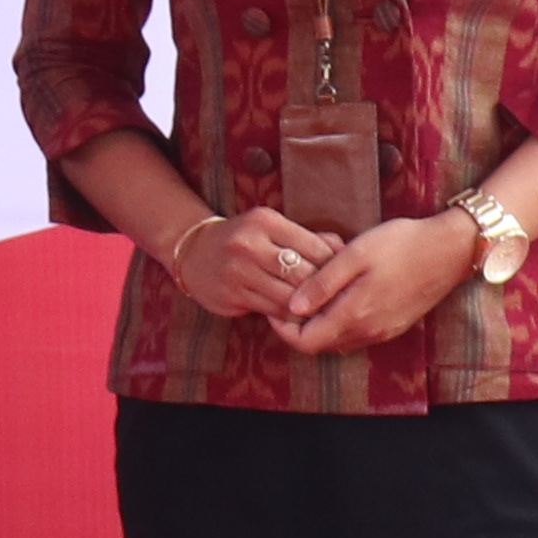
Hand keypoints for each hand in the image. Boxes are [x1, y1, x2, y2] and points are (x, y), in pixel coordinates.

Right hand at [161, 206, 337, 326]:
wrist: (194, 253)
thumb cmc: (244, 240)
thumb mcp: (271, 228)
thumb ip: (307, 237)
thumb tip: (344, 248)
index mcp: (264, 221)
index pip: (313, 247)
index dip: (333, 265)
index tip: (342, 276)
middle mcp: (249, 244)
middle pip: (303, 274)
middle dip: (323, 289)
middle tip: (338, 299)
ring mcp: (238, 272)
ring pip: (289, 297)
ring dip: (308, 307)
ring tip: (321, 309)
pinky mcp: (231, 295)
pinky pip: (272, 311)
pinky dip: (289, 315)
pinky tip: (296, 314)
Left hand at [281, 208, 483, 358]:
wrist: (451, 249)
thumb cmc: (401, 245)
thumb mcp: (354, 256)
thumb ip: (322, 284)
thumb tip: (291, 308)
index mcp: (354, 316)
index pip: (305, 343)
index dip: (283, 328)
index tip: (276, 303)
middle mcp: (369, 332)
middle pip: (319, 343)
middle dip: (300, 324)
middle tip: (294, 292)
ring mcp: (384, 331)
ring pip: (338, 339)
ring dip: (321, 321)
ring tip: (317, 287)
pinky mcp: (394, 325)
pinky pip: (357, 333)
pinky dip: (341, 319)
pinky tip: (343, 291)